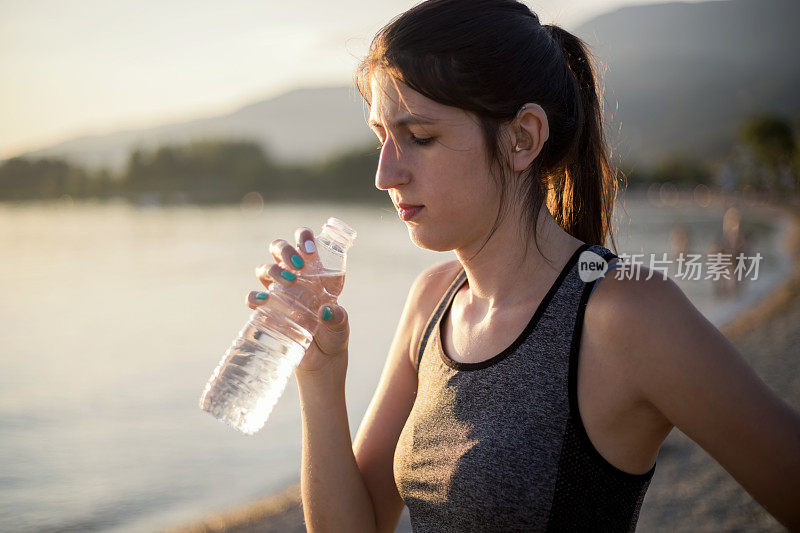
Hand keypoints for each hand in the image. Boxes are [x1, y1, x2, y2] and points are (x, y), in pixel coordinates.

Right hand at [245, 227, 349, 375]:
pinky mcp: (267, 310)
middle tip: (298, 265)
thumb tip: (327, 312)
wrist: (321, 360)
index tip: (309, 249)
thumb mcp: (340, 325)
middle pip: (278, 249)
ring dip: (272, 271)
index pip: (304, 242)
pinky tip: (262, 302)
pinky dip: (254, 297)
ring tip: (289, 283)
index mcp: (313, 270)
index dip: (303, 237)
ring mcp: (278, 292)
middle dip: (284, 250)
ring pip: (264, 268)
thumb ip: (338, 318)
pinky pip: (253, 298)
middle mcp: (293, 275)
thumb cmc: (333, 335)